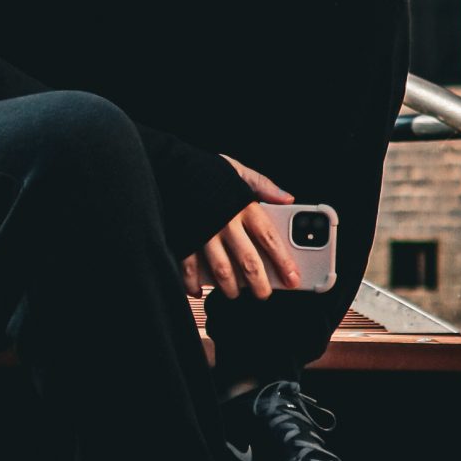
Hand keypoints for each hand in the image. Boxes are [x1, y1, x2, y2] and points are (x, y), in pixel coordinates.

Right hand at [180, 155, 298, 301]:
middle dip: (259, 283)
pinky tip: (199, 290)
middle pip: (248, 261)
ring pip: (221, 270)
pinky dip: (193, 283)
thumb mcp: (236, 170)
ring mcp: (202, 233)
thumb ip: (263, 185)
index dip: (283, 261)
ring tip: (235, 293)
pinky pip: (189, 268)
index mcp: (242, 206)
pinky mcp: (183, 239)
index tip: (293, 279)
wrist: (167, 165)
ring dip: (231, 288)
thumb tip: (288, 198)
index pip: (269, 239)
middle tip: (265, 294)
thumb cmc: (204, 170)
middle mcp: (225, 222)